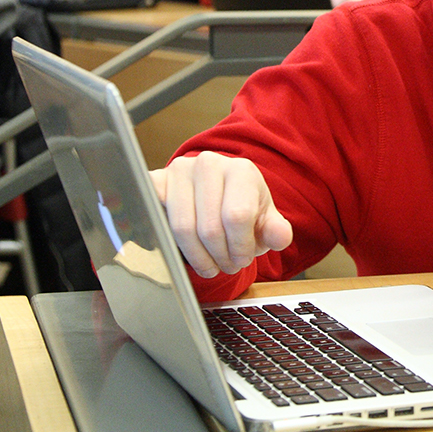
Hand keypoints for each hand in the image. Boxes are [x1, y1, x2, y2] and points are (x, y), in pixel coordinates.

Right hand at [150, 151, 292, 277]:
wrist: (217, 196)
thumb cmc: (242, 210)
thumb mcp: (265, 221)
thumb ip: (276, 231)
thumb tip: (279, 237)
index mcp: (241, 170)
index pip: (237, 216)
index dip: (239, 248)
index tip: (242, 261)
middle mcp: (209, 164)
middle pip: (209, 227)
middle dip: (220, 257)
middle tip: (226, 267)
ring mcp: (179, 170)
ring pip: (181, 228)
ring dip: (197, 257)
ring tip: (210, 265)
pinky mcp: (155, 181)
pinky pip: (153, 215)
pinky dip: (164, 240)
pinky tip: (178, 252)